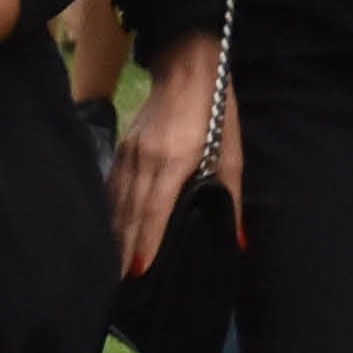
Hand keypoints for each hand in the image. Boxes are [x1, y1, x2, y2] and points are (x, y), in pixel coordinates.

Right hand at [111, 37, 228, 270]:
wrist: (186, 67)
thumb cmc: (216, 112)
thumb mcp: (232, 153)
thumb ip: (232, 198)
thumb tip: (239, 242)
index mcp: (174, 160)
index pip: (154, 210)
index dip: (145, 242)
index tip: (138, 272)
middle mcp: (146, 160)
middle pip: (131, 213)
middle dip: (125, 250)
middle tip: (122, 285)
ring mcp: (130, 153)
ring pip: (118, 203)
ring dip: (116, 236)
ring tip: (115, 268)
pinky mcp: (123, 149)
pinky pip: (114, 189)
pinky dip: (112, 214)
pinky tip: (112, 232)